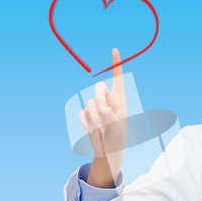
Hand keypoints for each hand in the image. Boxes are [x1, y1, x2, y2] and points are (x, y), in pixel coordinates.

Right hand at [78, 48, 126, 184]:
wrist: (108, 150)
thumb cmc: (118, 138)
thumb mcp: (119, 130)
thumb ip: (112, 119)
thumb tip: (103, 108)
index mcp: (119, 100)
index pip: (117, 79)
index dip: (116, 65)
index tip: (115, 50)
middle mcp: (107, 100)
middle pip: (98, 88)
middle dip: (99, 100)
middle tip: (104, 114)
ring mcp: (95, 107)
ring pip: (89, 103)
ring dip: (95, 117)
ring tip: (101, 129)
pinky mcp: (86, 115)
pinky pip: (82, 113)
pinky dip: (85, 122)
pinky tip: (91, 130)